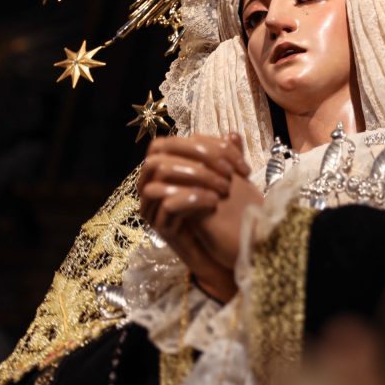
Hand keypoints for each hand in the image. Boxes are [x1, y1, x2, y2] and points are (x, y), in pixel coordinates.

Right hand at [137, 133, 251, 300]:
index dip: (199, 145)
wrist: (221, 249)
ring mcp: (153, 208)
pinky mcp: (161, 227)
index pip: (168, 144)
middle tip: (226, 174)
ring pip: (156, 183)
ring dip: (192, 181)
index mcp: (163, 171)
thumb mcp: (225, 180)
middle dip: (194, 162)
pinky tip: (214, 202)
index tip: (230, 158)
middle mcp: (151, 187)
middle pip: (156, 160)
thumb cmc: (220, 212)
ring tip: (222, 189)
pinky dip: (191, 200)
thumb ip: (228, 158)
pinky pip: (167, 207)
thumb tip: (233, 134)